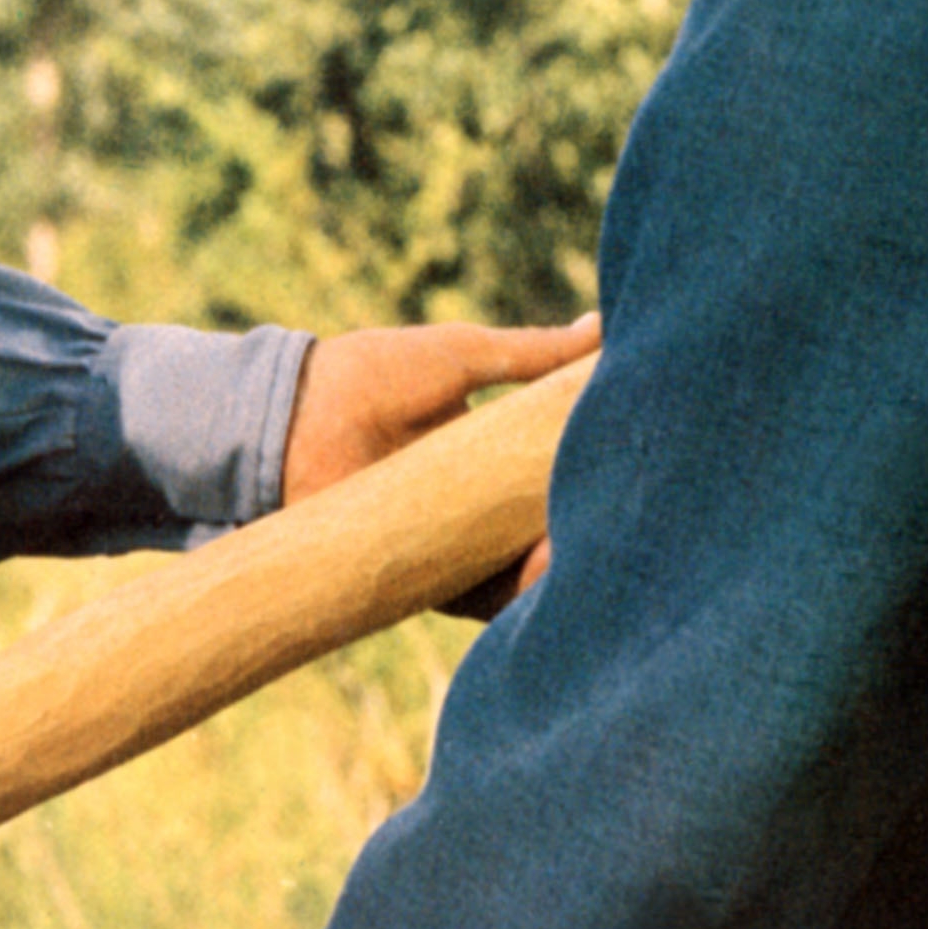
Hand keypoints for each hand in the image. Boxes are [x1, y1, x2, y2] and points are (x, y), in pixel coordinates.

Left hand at [281, 313, 602, 610]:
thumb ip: (533, 354)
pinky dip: (519, 598)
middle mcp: (479, 502)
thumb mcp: (463, 356)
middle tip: (621, 521)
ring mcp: (457, 543)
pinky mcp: (429, 580)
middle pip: (552, 524)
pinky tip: (548, 581)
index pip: (559, 469)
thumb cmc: (372, 376)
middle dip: (587, 526)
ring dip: (560, 567)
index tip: (633, 469)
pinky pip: (486, 601)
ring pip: (528, 568)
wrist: (294, 421)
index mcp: (491, 449)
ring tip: (581, 551)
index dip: (595, 473)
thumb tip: (603, 327)